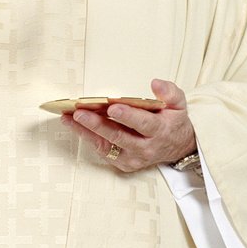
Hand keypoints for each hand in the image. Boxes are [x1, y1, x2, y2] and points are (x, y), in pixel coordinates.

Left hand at [65, 78, 196, 172]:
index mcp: (160, 131)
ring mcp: (134, 158)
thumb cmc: (173, 121)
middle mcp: (146, 148)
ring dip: (85, 131)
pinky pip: (103, 150)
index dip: (128, 116)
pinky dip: (88, 137)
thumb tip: (155, 83)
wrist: (177, 147)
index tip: (113, 107)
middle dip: (97, 124)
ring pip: (106, 145)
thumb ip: (169, 92)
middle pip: (119, 136)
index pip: (144, 124)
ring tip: (68, 118)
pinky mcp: (124, 164)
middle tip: (79, 113)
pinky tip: (75, 126)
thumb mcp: (179, 104)